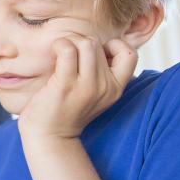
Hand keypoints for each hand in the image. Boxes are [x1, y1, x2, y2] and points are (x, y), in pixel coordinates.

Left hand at [18, 35, 137, 140]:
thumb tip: (94, 44)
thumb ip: (100, 74)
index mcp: (115, 89)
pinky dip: (59, 45)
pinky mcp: (66, 84)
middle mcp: (105, 87)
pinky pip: (67, 50)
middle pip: (98, 44)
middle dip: (80, 42)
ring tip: (59, 54)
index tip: (94, 55)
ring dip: (69, 42)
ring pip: (86, 43)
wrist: (49, 138)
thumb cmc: (65, 111)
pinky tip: (53, 53)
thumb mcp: (92, 95)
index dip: (114, 45)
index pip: (130, 55)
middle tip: (66, 55)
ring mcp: (87, 86)